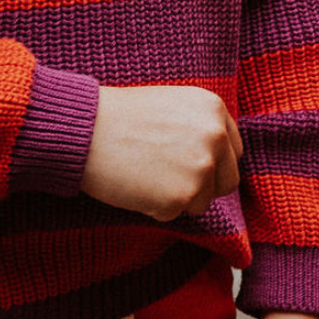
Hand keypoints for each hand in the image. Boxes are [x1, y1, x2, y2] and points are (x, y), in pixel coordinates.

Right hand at [79, 84, 242, 220]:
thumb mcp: (171, 104)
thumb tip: (218, 158)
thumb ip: (200, 126)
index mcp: (213, 108)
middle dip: (202, 185)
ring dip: (177, 196)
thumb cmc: (120, 116)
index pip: (232, 150)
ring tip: (145, 172)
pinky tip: (136, 183)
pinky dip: (156, 207)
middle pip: (227, 181)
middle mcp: (215, 136)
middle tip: (166, 174)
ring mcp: (201, 167)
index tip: (187, 161)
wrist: (86, 128)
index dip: (212, 160)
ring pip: (202, 201)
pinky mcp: (182, 196)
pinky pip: (176, 214)